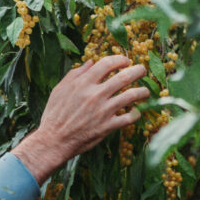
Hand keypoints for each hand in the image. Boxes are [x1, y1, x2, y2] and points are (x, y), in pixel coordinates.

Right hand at [11, 55, 148, 183]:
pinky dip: (136, 114)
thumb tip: (90, 62)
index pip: (107, 64)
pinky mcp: (108, 126)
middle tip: (142, 70)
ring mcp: (103, 110)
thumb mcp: (59, 90)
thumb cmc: (54, 115)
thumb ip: (75, 74)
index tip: (125, 60)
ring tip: (146, 91)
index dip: (120, 59)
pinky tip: (137, 112)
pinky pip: (129, 118)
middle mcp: (95, 94)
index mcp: (83, 83)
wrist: (54, 140)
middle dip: (137, 70)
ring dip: (143, 91)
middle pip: (124, 76)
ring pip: (131, 95)